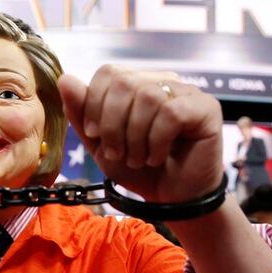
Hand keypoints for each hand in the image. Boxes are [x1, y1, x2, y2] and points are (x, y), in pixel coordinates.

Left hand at [58, 65, 222, 202]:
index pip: (109, 72)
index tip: (95, 135)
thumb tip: (65, 79)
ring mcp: (187, 92)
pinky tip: (158, 157)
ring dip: (136, 137)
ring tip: (139, 159)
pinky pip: (171, 112)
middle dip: (113, 124)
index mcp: (138, 83)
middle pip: (124, 82)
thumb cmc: (140, 170)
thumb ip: (82, 113)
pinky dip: (157, 140)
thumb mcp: (101, 144)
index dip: (94, 103)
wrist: (172, 200)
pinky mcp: (206, 107)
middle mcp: (163, 81)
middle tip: (119, 153)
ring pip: (147, 98)